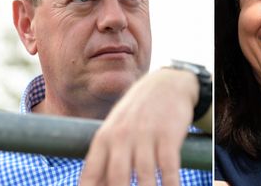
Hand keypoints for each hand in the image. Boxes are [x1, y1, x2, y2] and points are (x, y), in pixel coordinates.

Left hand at [80, 68, 198, 185]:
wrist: (166, 84)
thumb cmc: (138, 112)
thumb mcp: (115, 128)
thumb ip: (106, 157)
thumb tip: (96, 185)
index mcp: (104, 138)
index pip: (90, 175)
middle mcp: (122, 137)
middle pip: (117, 180)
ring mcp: (146, 136)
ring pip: (144, 177)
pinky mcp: (168, 135)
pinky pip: (169, 168)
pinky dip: (170, 185)